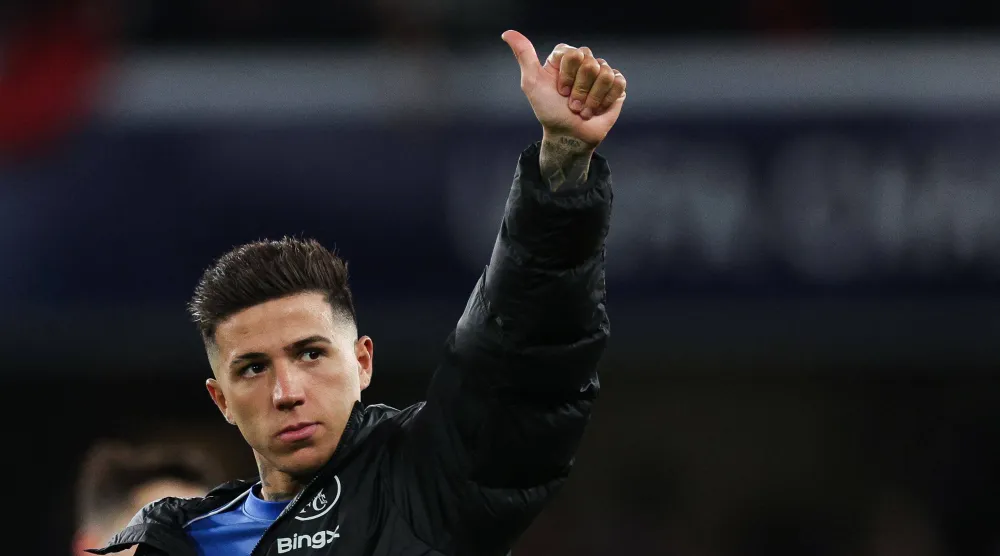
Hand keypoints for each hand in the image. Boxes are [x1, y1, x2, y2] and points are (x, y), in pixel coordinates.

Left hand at [502, 30, 626, 147]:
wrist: (568, 136)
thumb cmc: (549, 111)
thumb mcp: (532, 83)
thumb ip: (524, 55)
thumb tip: (507, 33)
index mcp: (565, 57)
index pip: (573, 54)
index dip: (567, 76)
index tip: (559, 91)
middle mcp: (584, 61)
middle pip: (590, 64)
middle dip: (580, 90)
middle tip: (571, 103)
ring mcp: (601, 72)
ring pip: (605, 74)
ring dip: (592, 99)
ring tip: (583, 109)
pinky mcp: (616, 85)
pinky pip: (618, 82)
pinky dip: (605, 100)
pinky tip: (597, 108)